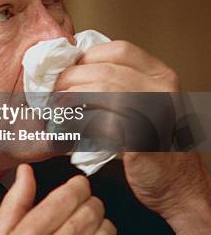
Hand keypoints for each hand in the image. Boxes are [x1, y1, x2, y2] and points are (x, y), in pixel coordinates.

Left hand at [54, 39, 210, 234]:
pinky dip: (77, 124)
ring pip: (98, 91)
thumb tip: (75, 68)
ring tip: (57, 110)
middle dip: (70, 79)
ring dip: (70, 99)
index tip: (69, 70)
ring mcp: (153, 112)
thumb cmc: (156, 145)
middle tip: (54, 93)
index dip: (88, 57)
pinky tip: (69, 129)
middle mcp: (161, 89)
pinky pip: (99, 122)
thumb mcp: (147, 103)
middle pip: (103, 70)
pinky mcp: (140, 138)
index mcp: (161, 75)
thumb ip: (122, 83)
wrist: (179, 186)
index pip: (119, 49)